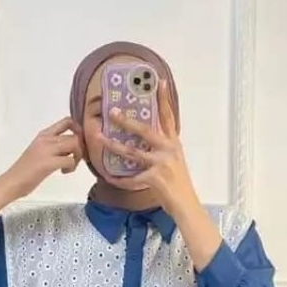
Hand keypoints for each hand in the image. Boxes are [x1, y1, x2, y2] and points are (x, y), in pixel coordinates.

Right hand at [5, 117, 83, 198]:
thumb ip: (54, 147)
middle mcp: (46, 138)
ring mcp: (47, 150)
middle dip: (81, 148)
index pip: (67, 121)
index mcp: (44, 134)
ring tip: (69, 166)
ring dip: (77, 157)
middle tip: (75, 160)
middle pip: (75, 135)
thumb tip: (72, 149)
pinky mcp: (48, 163)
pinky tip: (63, 172)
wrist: (12, 182)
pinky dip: (71, 167)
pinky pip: (70, 160)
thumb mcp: (40, 152)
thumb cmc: (25, 171)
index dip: (78, 130)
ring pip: (75, 144)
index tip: (78, 144)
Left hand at [96, 80, 198, 213]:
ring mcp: (161, 164)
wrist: (186, 205)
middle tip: (113, 112)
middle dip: (127, 121)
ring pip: (132, 152)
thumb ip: (163, 150)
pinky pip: (131, 178)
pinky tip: (109, 177)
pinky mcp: (155, 178)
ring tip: (100, 138)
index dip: (163, 99)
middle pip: (145, 131)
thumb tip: (148, 142)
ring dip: (114, 145)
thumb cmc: (179, 185)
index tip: (158, 82)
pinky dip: (120, 179)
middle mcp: (168, 150)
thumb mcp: (175, 161)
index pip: (168, 117)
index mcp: (174, 144)